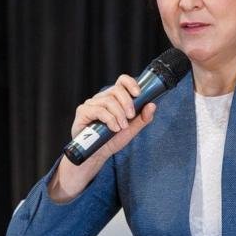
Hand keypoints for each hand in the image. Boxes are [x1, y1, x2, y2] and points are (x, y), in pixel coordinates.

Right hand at [49, 75, 155, 201]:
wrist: (97, 154)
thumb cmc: (112, 139)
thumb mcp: (132, 129)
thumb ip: (143, 118)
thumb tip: (152, 105)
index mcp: (114, 98)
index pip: (122, 81)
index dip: (131, 83)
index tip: (138, 94)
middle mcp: (102, 98)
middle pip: (116, 90)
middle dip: (127, 103)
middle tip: (131, 117)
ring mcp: (91, 104)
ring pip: (108, 100)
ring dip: (119, 114)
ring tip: (122, 127)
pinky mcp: (83, 111)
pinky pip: (98, 110)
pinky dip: (109, 119)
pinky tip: (114, 128)